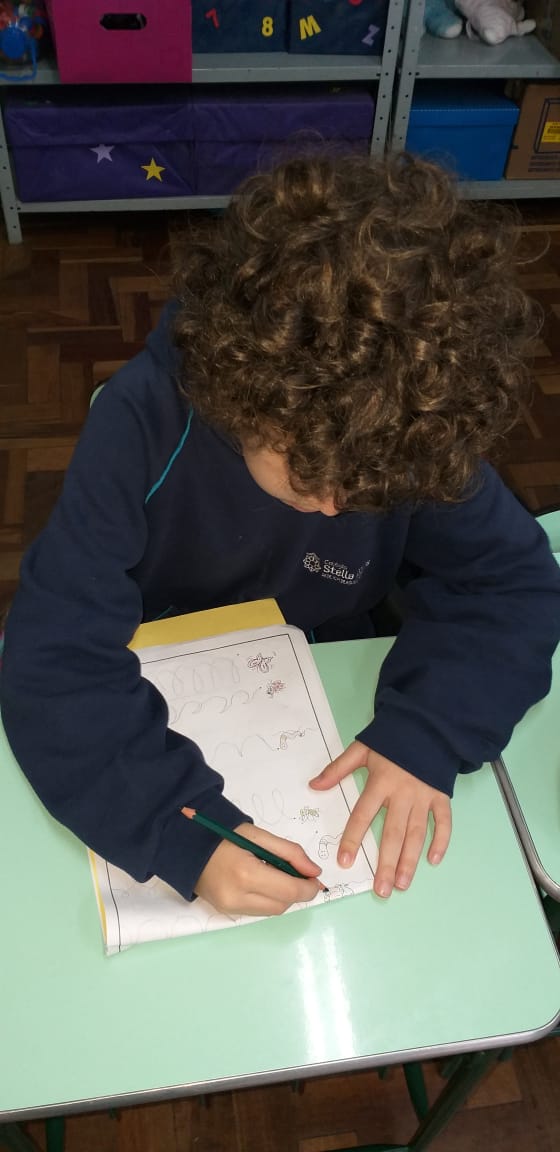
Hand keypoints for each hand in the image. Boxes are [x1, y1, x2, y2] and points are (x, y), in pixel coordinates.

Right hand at [194, 823, 323, 915]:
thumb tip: (314, 872)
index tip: (316, 878)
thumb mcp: (259, 835)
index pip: (290, 891)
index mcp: (246, 874)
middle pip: (283, 905)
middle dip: (296, 892)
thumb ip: (289, 853)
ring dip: (282, 897)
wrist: (186, 845)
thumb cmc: (223, 834)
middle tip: (297, 873)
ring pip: (272, 911)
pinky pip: (258, 911)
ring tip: (276, 874)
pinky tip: (262, 882)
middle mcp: (238, 897)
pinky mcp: (225, 912)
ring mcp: (230, 908)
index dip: (309, 887)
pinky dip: (268, 899)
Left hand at [309, 741, 451, 898]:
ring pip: (417, 833)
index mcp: (380, 782)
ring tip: (402, 884)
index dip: (353, 838)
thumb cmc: (391, 739)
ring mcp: (424, 796)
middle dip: (387, 863)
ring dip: (410, 860)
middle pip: (393, 833)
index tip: (344, 861)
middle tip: (381, 890)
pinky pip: (444, 822)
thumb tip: (313, 786)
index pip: (362, 815)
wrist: (426, 725)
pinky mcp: (441, 796)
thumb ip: (337, 769)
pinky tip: (433, 861)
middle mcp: (402, 793)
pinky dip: (441, 841)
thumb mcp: (361, 749)